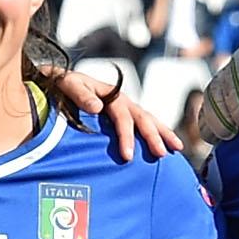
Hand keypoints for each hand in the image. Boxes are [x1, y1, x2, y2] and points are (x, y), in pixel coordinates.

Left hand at [50, 64, 174, 159]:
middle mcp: (123, 101)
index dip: (126, 136)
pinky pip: (145, 125)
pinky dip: (158, 134)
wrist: (62, 82)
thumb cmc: (64, 85)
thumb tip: (97, 106)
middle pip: (142, 118)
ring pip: (149, 120)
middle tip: (160, 155)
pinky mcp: (126, 117)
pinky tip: (167, 147)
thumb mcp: (68, 84)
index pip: (123, 117)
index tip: (128, 156)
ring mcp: (127, 108)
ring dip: (163, 134)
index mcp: (111, 95)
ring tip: (176, 149)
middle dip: (153, 137)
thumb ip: (80, 94)